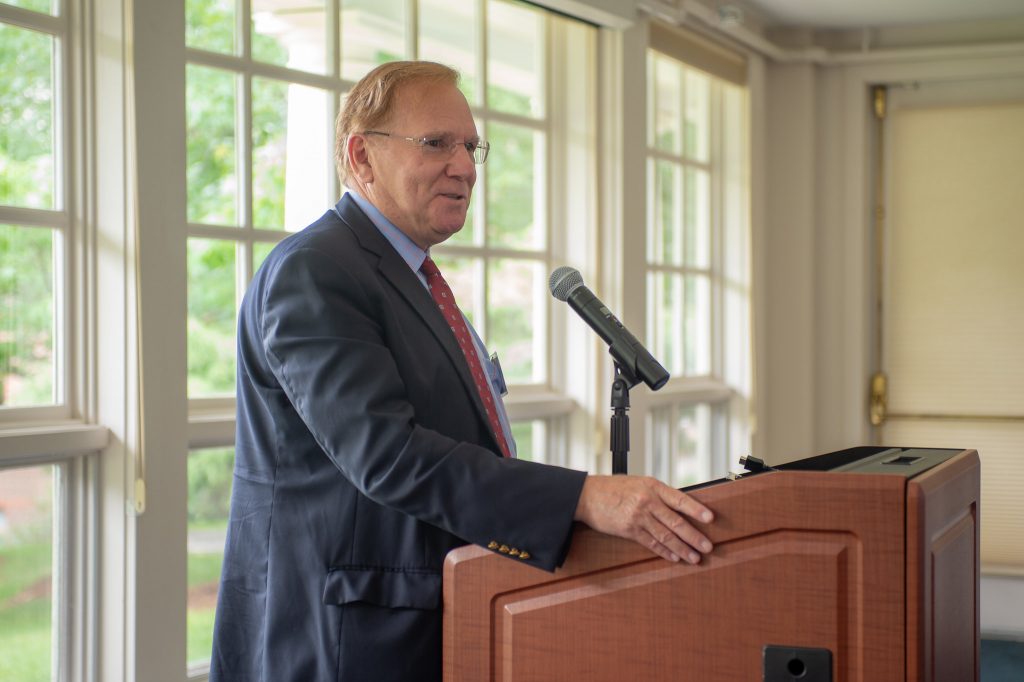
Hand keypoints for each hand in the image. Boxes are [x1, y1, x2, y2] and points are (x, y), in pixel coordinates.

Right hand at [573, 475, 713, 563]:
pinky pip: (650, 543)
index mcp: (652, 486)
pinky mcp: (629, 530)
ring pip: (665, 536)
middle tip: (708, 547)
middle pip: (675, 522)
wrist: (588, 495)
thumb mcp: (639, 483)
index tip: (710, 518)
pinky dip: (664, 552)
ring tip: (694, 558)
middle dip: (694, 536)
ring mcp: (638, 517)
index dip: (696, 509)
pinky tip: (674, 558)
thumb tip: (679, 507)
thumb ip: (658, 494)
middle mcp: (647, 501)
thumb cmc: (614, 488)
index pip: (679, 499)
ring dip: (682, 549)